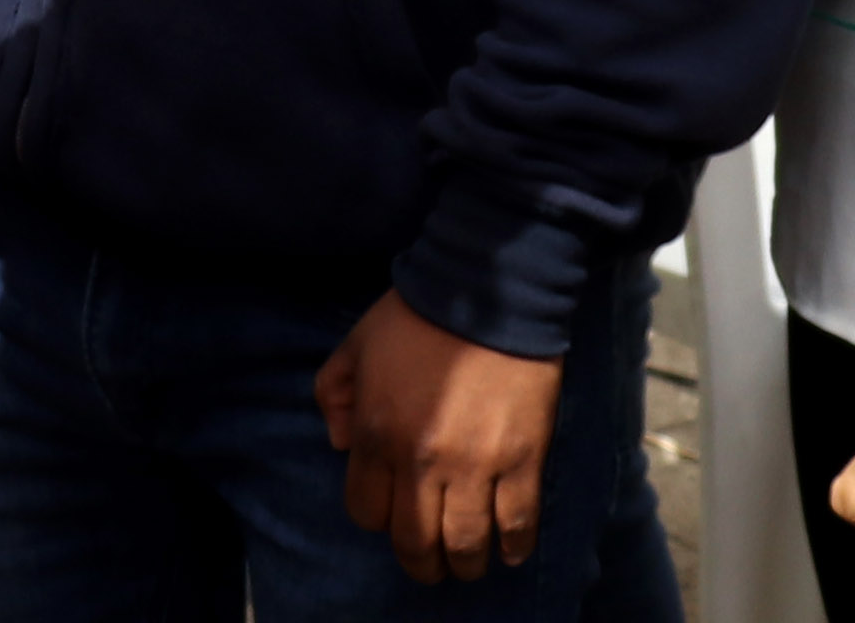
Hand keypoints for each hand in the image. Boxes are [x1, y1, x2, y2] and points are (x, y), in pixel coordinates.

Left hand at [313, 293, 557, 582]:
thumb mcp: (355, 344)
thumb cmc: (417, 315)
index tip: (393, 511)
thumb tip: (340, 445)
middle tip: (430, 564)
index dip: (378, 517)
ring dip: (464, 564)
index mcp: (376, 434)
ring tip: (467, 564)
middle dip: (420, 563)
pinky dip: (515, 546)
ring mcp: (474, 465)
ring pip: (465, 543)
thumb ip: (333, 394)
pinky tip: (510, 551)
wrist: (490, 290)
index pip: (367, 511)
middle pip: (415, 542)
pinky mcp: (522, 460)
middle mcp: (421, 461)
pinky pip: (518, 522)